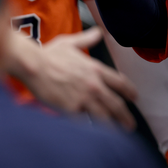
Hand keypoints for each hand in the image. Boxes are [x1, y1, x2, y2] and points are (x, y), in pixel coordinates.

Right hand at [5, 28, 137, 129]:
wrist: (33, 66)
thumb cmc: (49, 54)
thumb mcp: (71, 43)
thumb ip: (87, 39)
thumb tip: (98, 32)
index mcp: (96, 69)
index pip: (120, 82)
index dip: (130, 91)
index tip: (134, 97)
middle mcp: (94, 84)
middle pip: (116, 103)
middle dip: (125, 116)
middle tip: (130, 124)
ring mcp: (84, 98)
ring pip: (104, 115)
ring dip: (114, 124)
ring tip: (119, 132)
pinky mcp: (71, 109)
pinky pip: (85, 121)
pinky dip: (92, 128)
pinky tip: (96, 134)